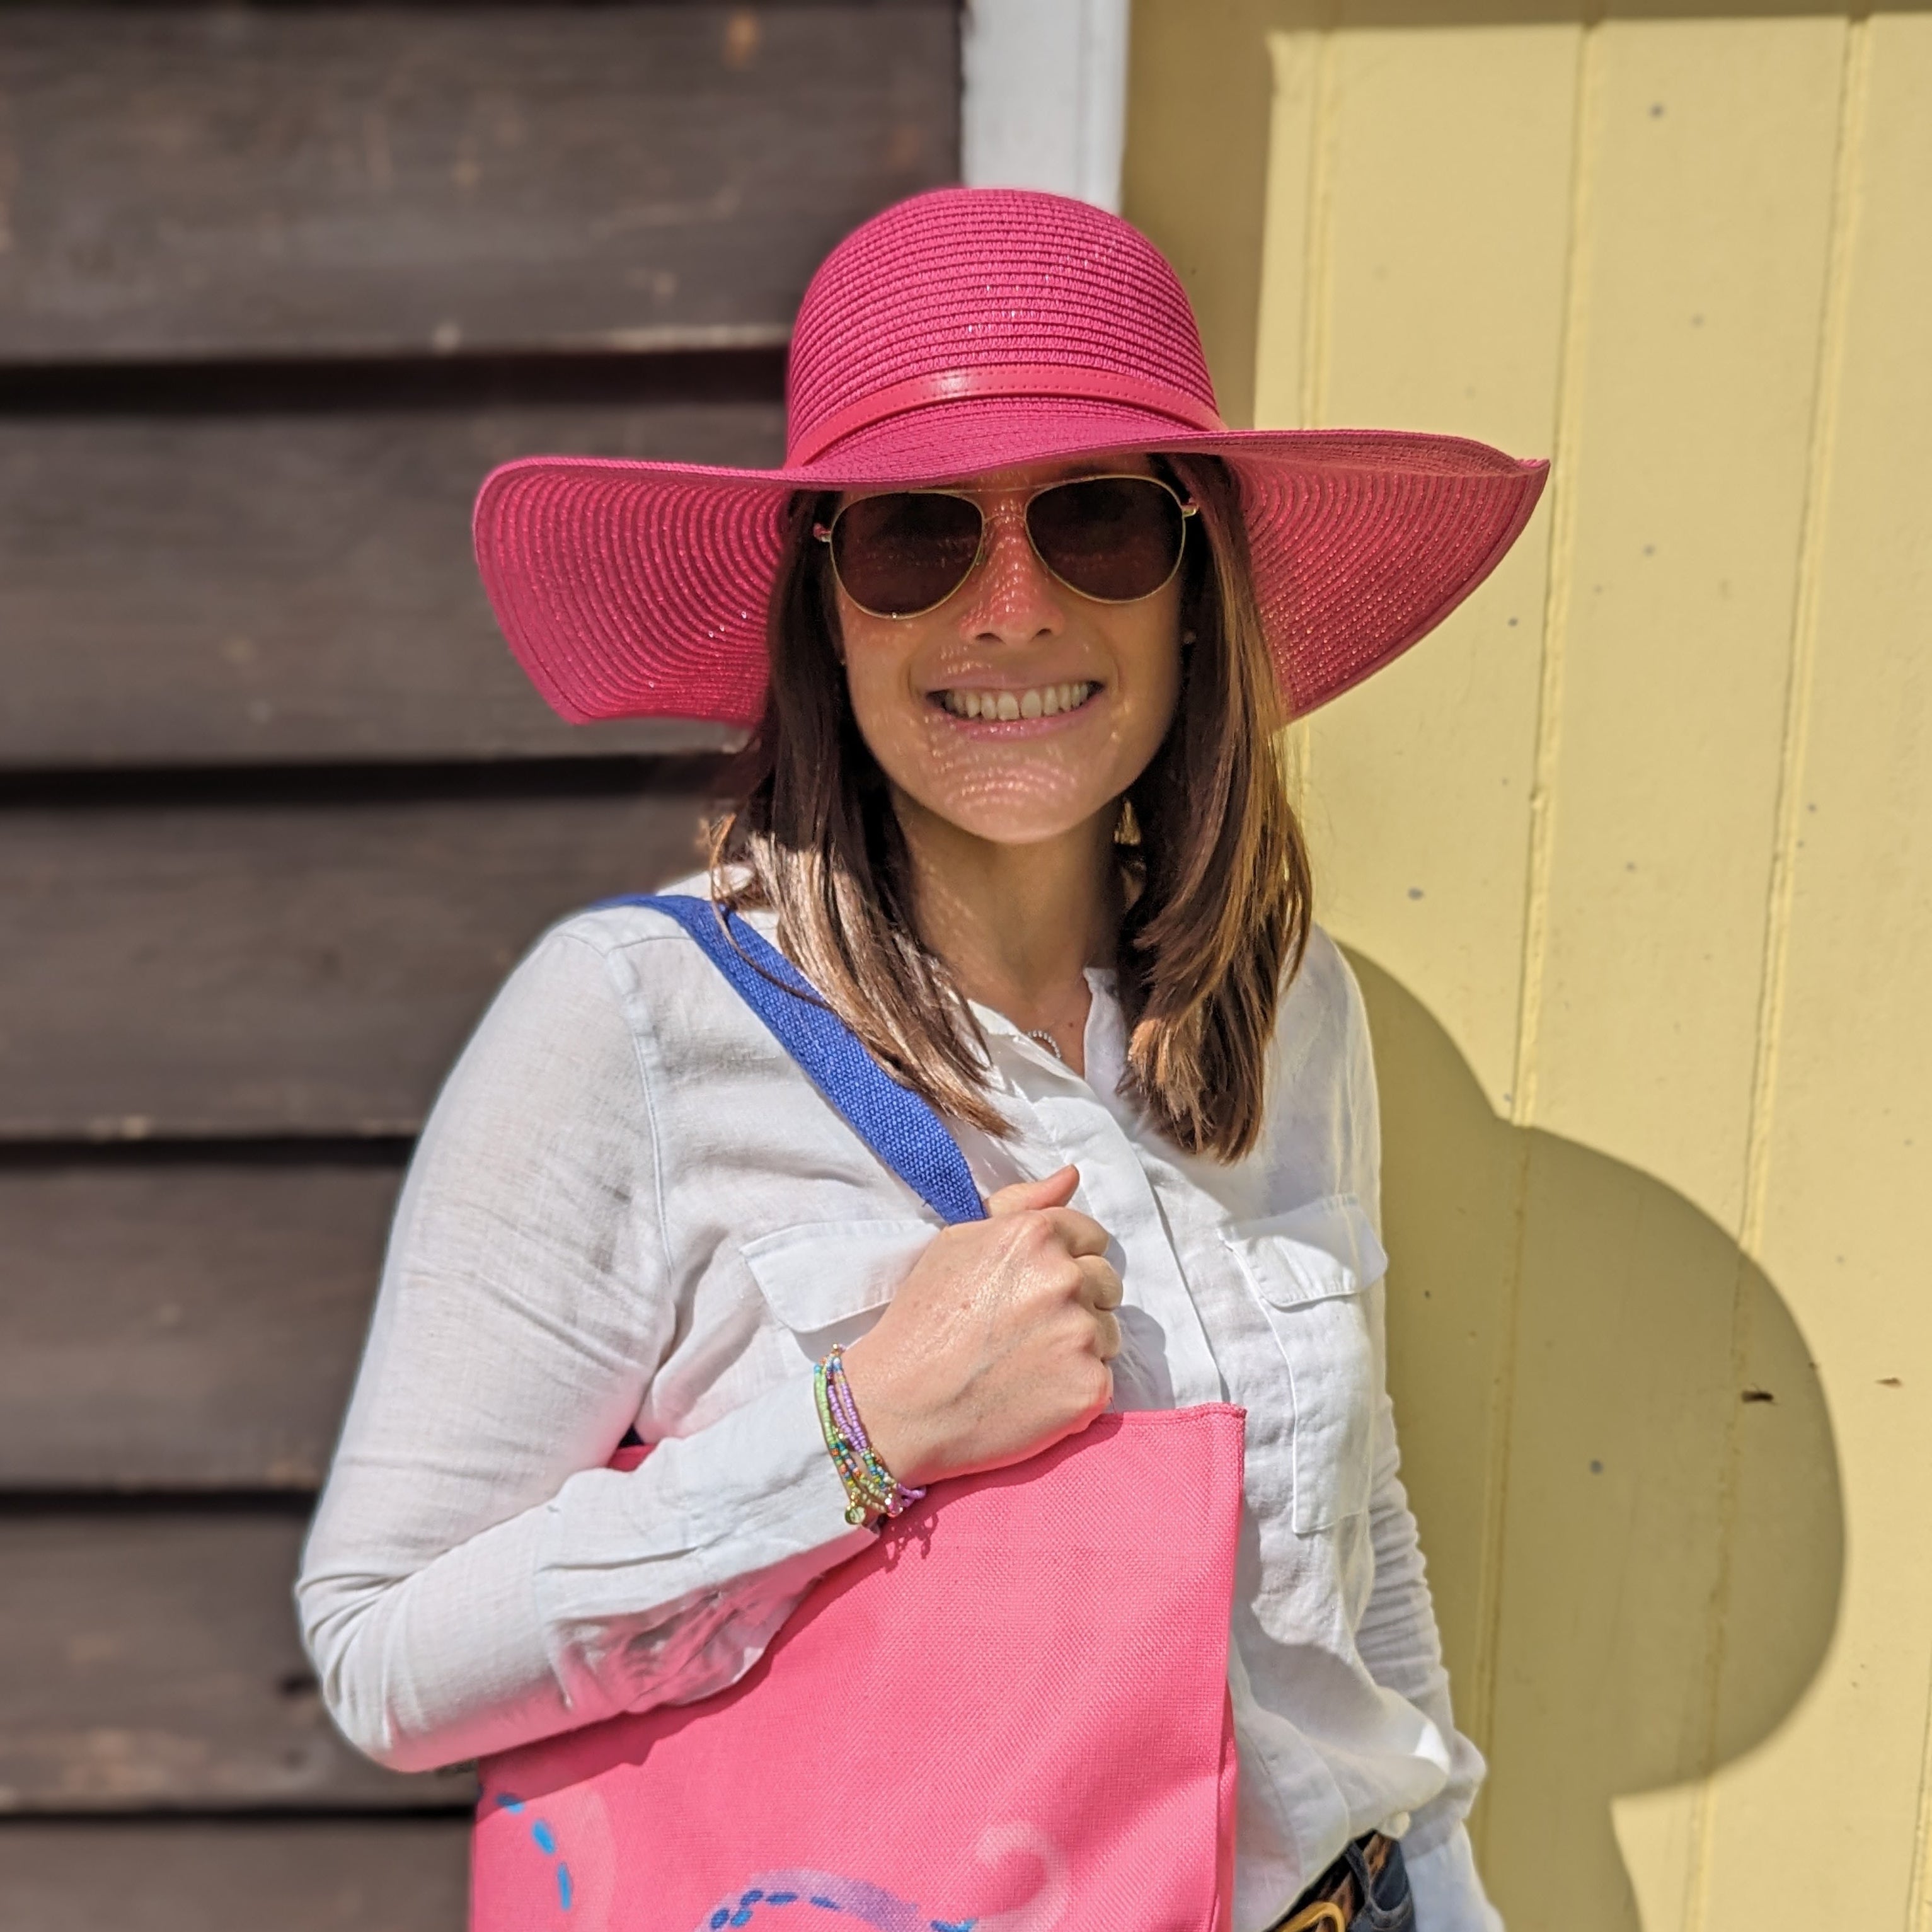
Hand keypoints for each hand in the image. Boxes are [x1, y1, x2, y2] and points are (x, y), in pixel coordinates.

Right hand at [839, 1165, 1121, 1487]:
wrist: (900, 1407)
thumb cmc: (921, 1321)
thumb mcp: (957, 1243)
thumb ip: (1021, 1206)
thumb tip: (1071, 1176)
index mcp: (1036, 1235)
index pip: (1092, 1236)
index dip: (1066, 1260)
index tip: (1034, 1288)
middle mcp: (1066, 1278)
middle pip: (1107, 1282)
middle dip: (1078, 1301)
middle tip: (1026, 1328)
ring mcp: (1082, 1334)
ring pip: (1109, 1332)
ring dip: (1080, 1344)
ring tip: (1027, 1361)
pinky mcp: (1090, 1387)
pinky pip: (1103, 1378)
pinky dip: (1075, 1387)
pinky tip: (1034, 1392)